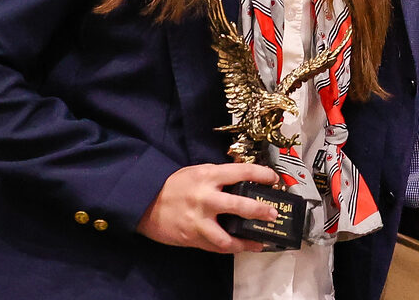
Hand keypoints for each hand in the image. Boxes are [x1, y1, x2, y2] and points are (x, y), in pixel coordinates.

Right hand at [136, 163, 282, 251]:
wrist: (144, 203)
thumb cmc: (173, 186)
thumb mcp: (196, 172)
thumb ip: (218, 177)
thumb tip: (244, 180)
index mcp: (208, 176)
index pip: (241, 171)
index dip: (262, 174)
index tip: (274, 179)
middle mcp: (205, 198)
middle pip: (239, 205)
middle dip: (259, 210)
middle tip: (272, 213)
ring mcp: (198, 220)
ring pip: (227, 236)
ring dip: (247, 241)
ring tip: (260, 242)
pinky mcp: (192, 237)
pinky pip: (216, 246)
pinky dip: (231, 248)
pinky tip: (242, 247)